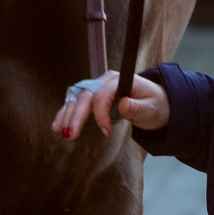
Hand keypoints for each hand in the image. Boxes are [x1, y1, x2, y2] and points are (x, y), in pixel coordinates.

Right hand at [51, 71, 169, 138]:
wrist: (156, 102)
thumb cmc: (154, 105)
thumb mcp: (151, 109)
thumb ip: (137, 107)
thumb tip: (123, 104)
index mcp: (120, 79)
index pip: (103, 94)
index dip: (100, 113)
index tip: (107, 131)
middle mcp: (106, 80)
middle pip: (86, 95)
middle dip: (76, 115)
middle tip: (71, 135)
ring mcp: (98, 86)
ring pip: (77, 97)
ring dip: (66, 113)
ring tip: (59, 131)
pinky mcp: (94, 95)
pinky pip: (77, 102)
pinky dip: (66, 112)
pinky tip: (57, 125)